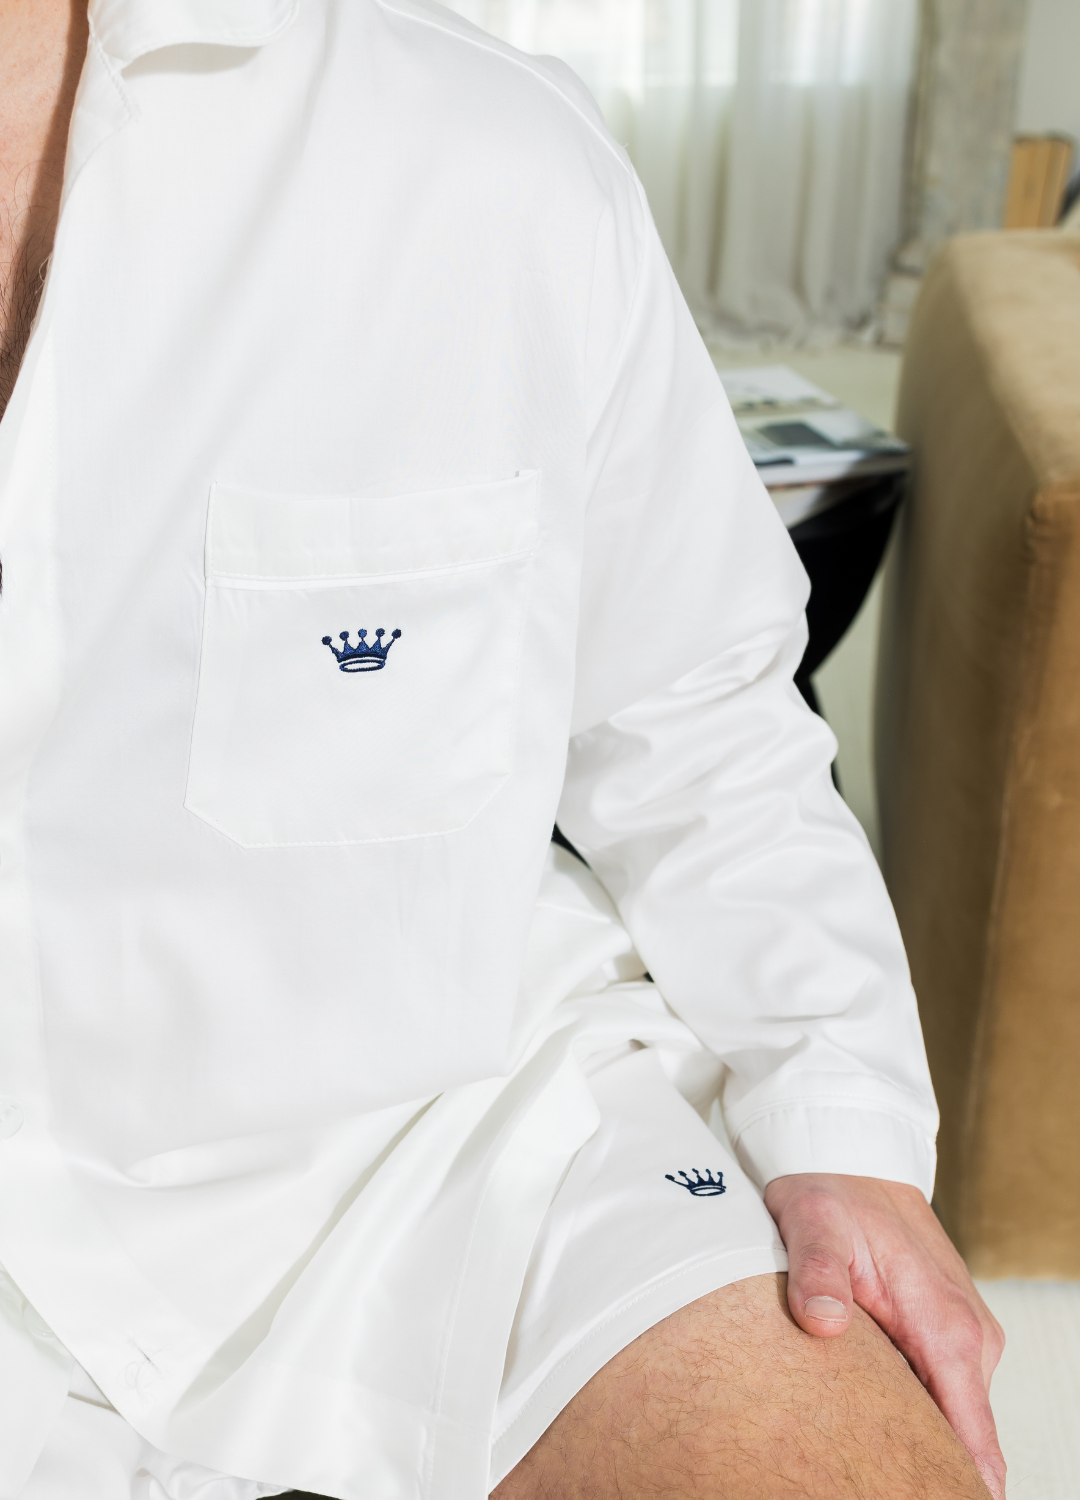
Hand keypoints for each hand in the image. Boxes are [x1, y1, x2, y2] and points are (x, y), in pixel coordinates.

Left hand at [763, 1172, 1005, 1499]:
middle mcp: (970, 1339)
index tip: (912, 1497)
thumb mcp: (812, 1223)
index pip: (974, 1443)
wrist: (850, 1154)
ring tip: (848, 1446)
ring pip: (948, 1418)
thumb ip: (817, 1275)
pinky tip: (863, 1408)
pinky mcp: (947, 1334)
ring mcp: (964, 1338)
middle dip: (917, 1467)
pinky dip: (907, 1406)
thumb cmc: (833, 1191)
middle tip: (855, 1477)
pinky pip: (938, 1391)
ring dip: (907, 1434)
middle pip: (959, 1441)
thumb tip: (823, 1322)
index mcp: (947, 1327)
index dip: (949, 1485)